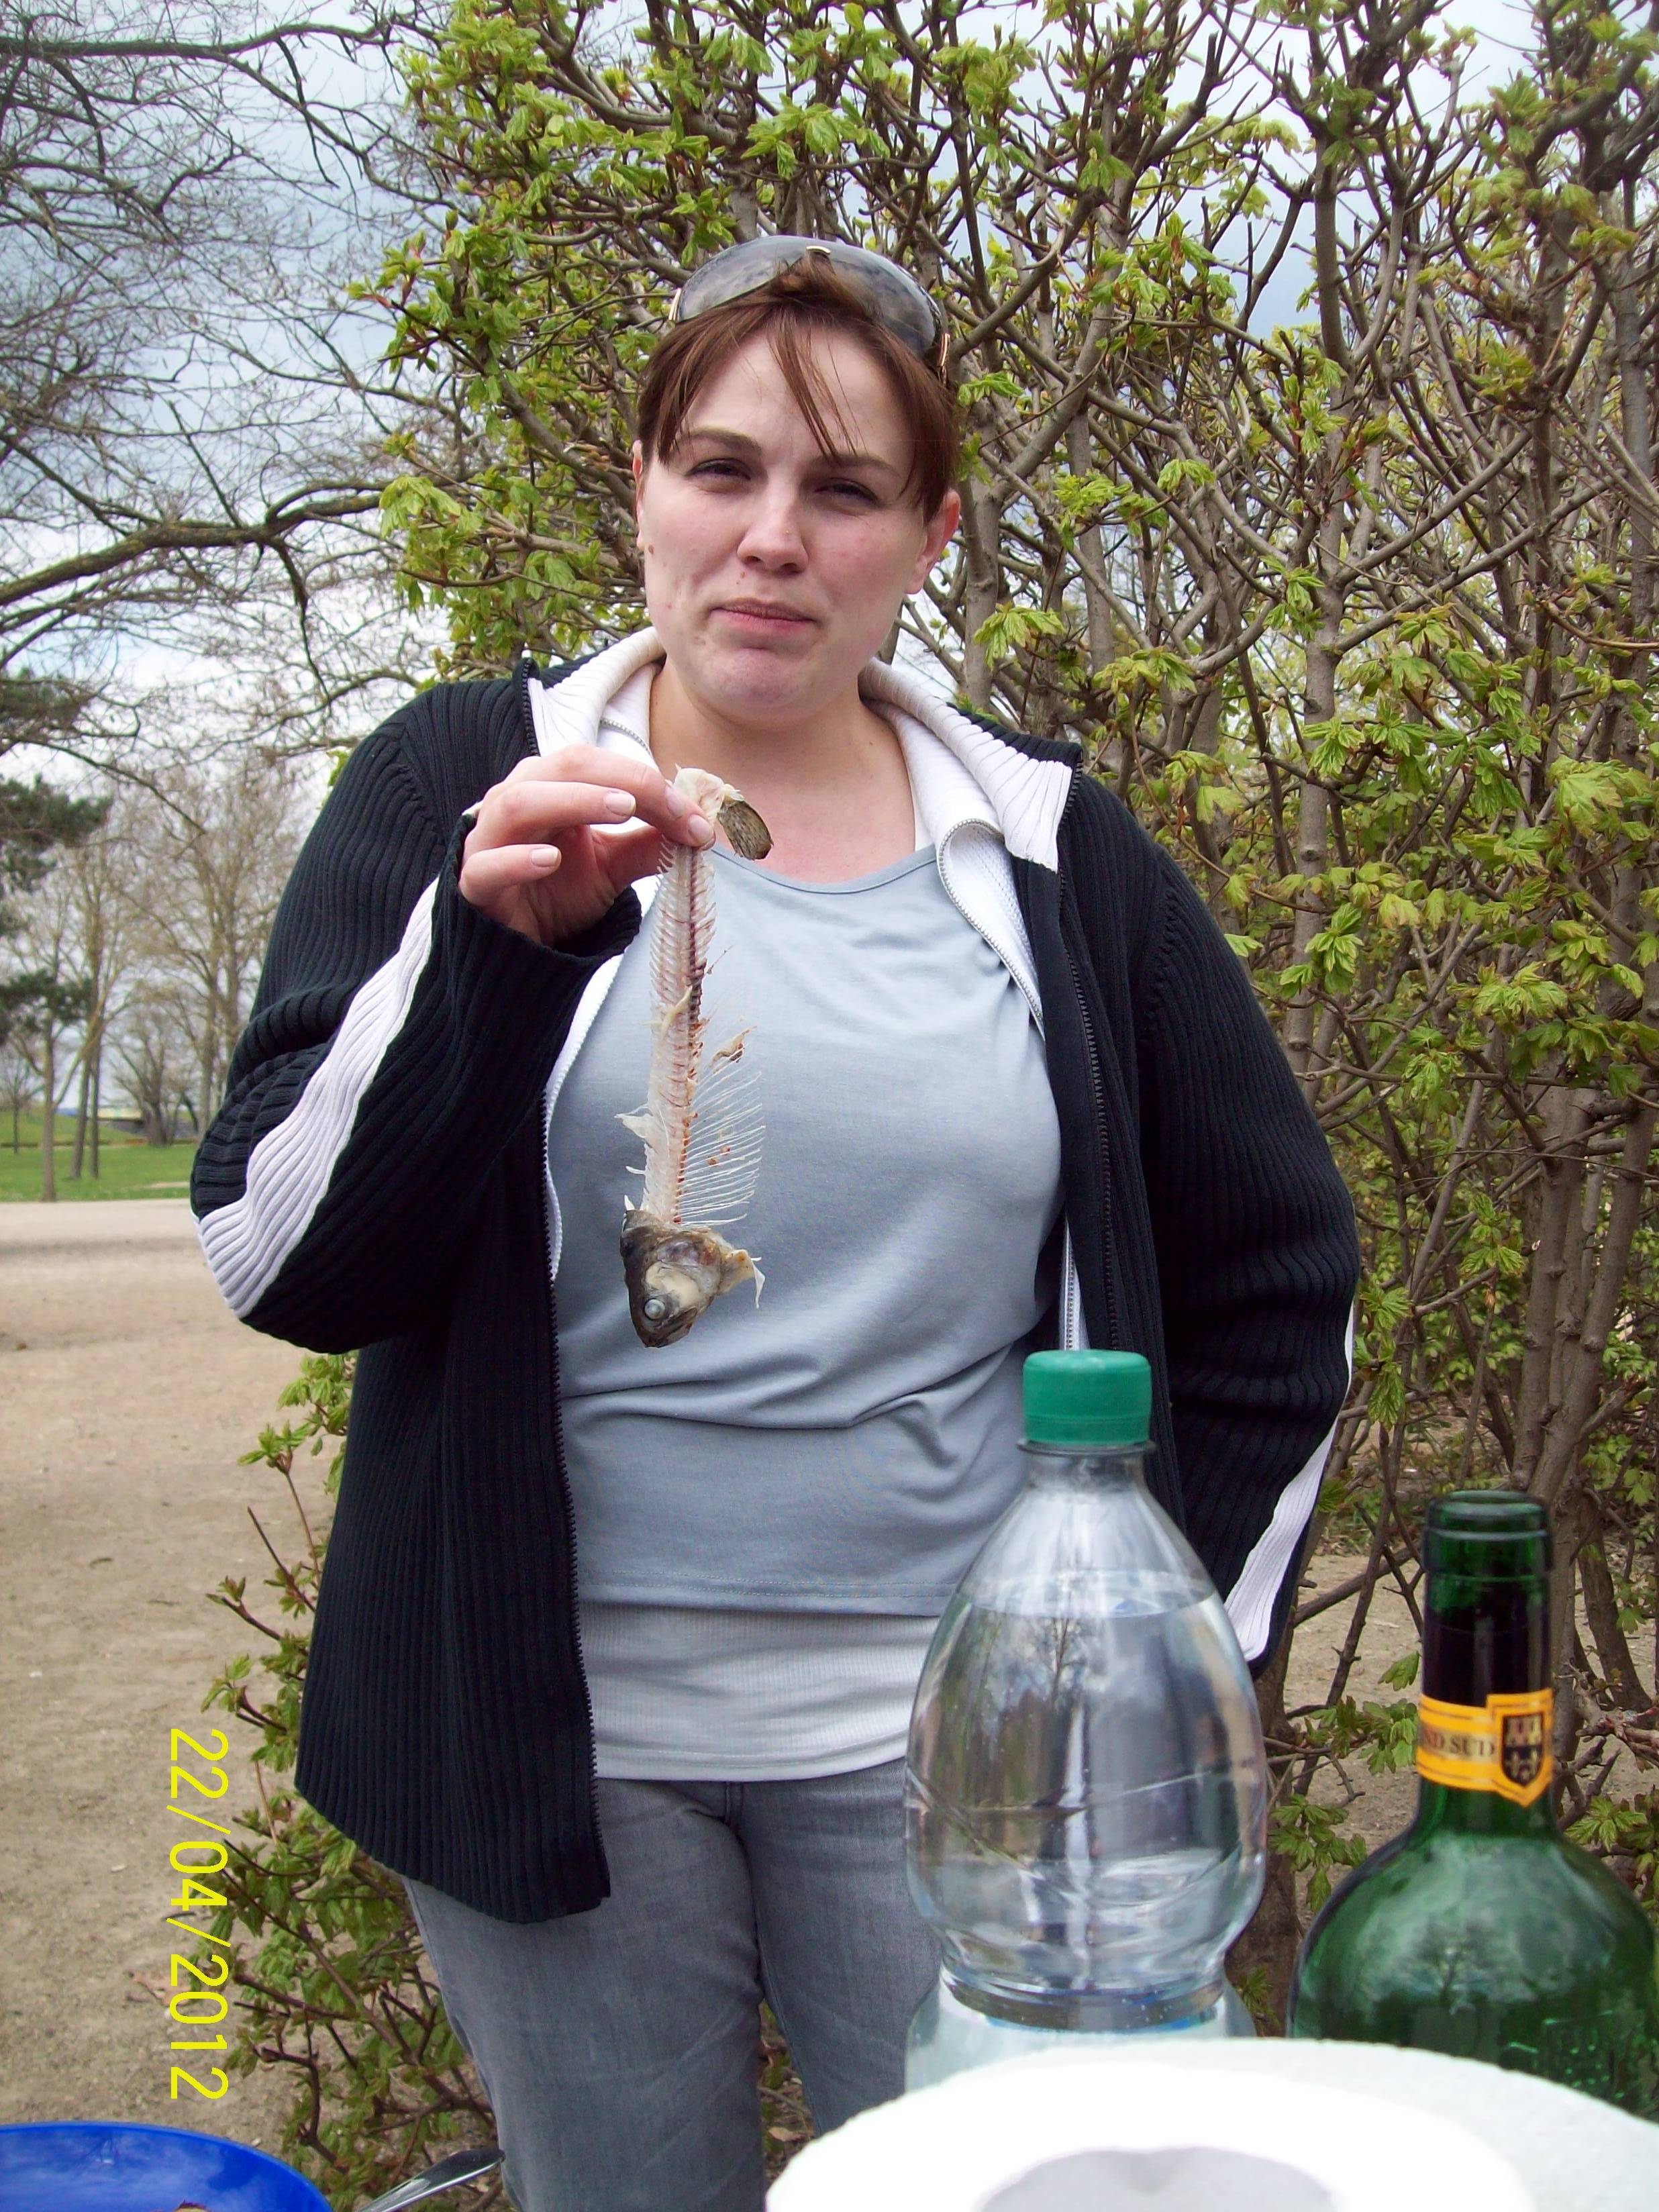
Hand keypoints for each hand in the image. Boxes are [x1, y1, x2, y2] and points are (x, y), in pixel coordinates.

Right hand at [459, 744, 713, 945]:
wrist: (520, 945)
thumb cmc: (559, 892)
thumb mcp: (612, 866)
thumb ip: (647, 845)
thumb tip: (697, 829)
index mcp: (552, 786)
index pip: (599, 767)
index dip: (650, 784)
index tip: (695, 819)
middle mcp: (517, 799)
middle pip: (563, 768)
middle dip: (620, 780)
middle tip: (664, 802)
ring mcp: (489, 840)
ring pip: (520, 804)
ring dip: (573, 801)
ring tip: (621, 811)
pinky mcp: (475, 883)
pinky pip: (487, 865)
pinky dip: (517, 859)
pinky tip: (549, 861)